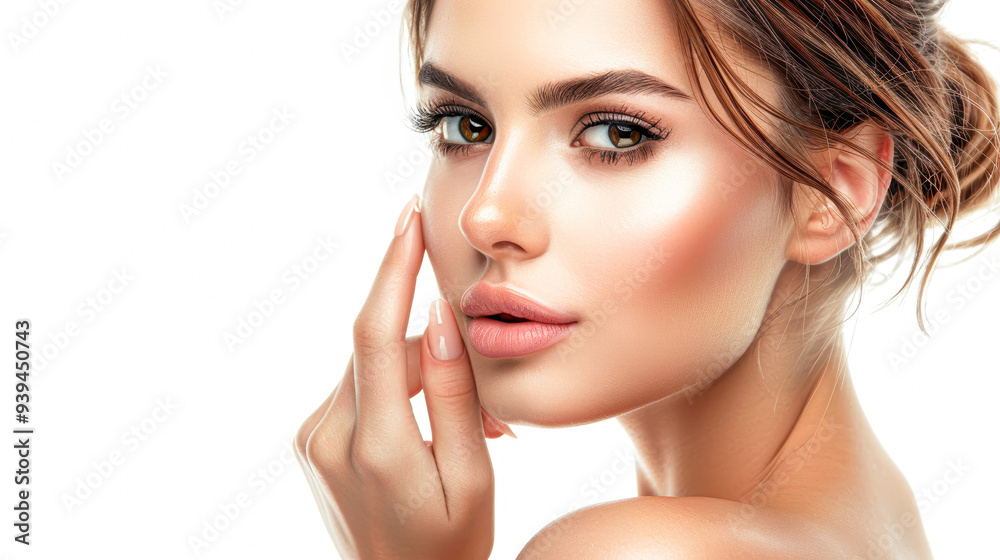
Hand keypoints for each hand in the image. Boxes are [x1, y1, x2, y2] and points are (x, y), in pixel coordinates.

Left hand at [294, 194, 508, 559]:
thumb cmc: (447, 547)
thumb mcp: (472, 478)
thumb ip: (454, 396)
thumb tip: (441, 318)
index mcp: (373, 448)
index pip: (374, 334)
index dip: (392, 268)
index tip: (409, 218)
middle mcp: (326, 435)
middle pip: (381, 347)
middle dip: (437, 346)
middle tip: (490, 406)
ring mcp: (312, 436)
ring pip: (373, 365)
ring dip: (423, 371)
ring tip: (472, 430)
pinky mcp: (312, 437)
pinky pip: (362, 386)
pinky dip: (402, 388)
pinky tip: (434, 425)